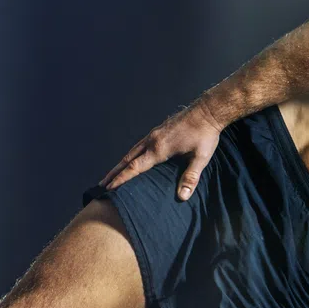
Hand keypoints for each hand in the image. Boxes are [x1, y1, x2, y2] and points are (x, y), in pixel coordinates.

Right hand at [101, 105, 222, 200]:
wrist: (207, 111)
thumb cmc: (205, 135)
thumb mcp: (201, 158)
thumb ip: (190, 177)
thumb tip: (182, 197)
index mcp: (159, 149)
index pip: (134, 167)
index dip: (121, 179)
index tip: (109, 188)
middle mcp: (152, 141)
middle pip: (127, 159)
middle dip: (114, 173)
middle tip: (102, 185)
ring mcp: (153, 135)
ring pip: (131, 152)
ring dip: (120, 164)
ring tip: (112, 175)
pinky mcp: (158, 131)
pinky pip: (139, 146)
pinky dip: (131, 156)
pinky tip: (131, 161)